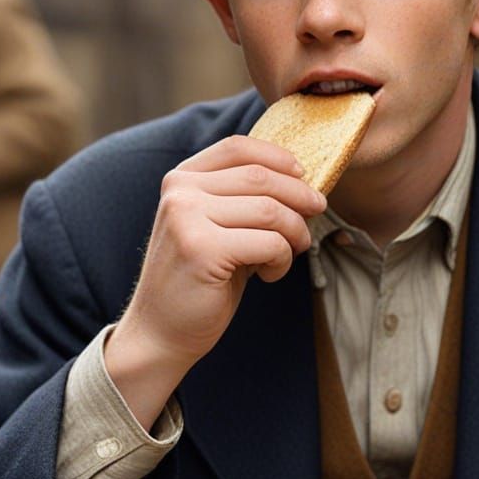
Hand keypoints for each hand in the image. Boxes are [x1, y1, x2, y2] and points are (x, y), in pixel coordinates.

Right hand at [104, 135, 324, 428]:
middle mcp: (180, 192)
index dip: (277, 157)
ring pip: (270, 210)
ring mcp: (187, 218)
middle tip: (316, 215)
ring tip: (292, 251)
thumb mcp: (216, 226)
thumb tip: (301, 181)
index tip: (302, 175)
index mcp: (181, 179)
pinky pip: (269, 242)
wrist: (162, 331)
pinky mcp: (203, 249)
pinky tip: (271, 274)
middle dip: (299, 197)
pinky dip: (282, 259)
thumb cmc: (200, 280)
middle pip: (261, 177)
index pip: (237, 147)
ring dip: (295, 232)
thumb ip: (243, 199)